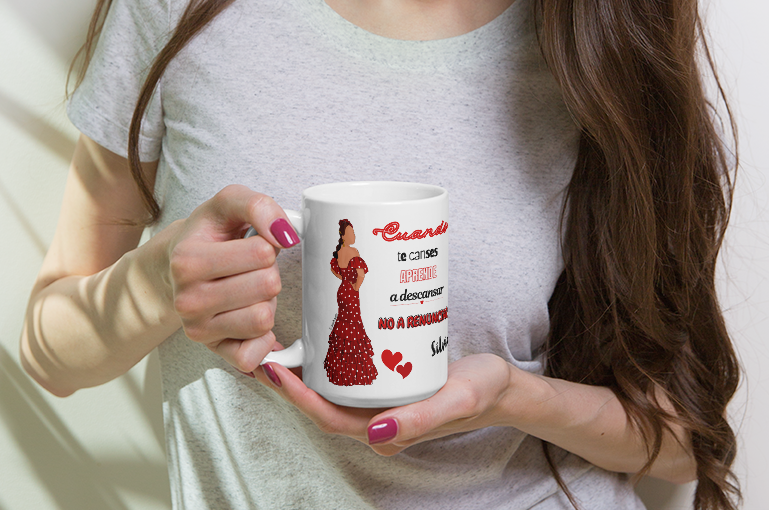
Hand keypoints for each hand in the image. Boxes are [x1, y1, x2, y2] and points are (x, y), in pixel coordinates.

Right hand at [163, 185, 299, 373]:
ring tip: (247, 288)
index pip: (262, 252)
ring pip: (264, 319)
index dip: (267, 243)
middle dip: (268, 271)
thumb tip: (286, 234)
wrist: (177, 264)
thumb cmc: (209, 232)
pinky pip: (252, 356)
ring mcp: (198, 329)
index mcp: (187, 260)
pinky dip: (262, 337)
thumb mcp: (229, 202)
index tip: (249, 242)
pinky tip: (250, 316)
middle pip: (268, 286)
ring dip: (267, 301)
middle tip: (249, 267)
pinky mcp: (212, 351)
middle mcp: (187, 300)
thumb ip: (259, 206)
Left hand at [251, 353, 512, 452]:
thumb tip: (373, 434)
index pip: (327, 417)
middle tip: (266, 346)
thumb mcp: (456, 401)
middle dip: (292, 380)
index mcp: (385, 432)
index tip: (273, 367)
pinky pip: (351, 376)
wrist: (501, 386)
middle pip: (322, 403)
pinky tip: (323, 334)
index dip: (297, 396)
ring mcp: (381, 404)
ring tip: (284, 338)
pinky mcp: (388, 385)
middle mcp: (376, 421)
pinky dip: (332, 358)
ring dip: (307, 368)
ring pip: (334, 389)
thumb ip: (420, 420)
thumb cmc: (480, 393)